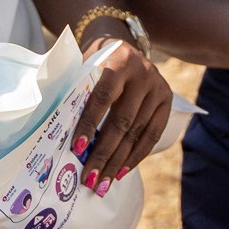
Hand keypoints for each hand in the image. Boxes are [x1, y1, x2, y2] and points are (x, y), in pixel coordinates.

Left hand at [70, 34, 174, 195]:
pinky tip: (122, 171)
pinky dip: (136, 156)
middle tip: (89, 178)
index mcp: (119, 61)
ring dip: (118, 161)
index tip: (77, 148)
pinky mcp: (167, 100)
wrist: (125, 46)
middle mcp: (143, 74)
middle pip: (122, 121)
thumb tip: (61, 132)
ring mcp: (158, 87)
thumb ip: (78, 92)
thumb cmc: (96, 62)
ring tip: (102, 182)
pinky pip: (153, 135)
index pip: (103, 97)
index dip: (90, 123)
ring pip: (137, 132)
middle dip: (104, 153)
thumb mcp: (86, 66)